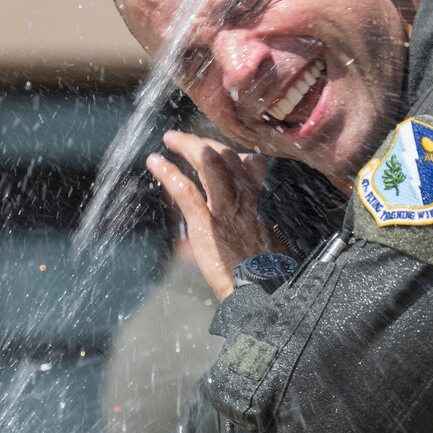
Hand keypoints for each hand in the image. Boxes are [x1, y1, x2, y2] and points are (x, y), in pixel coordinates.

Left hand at [146, 130, 275, 299]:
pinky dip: (168, 172)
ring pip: (208, 163)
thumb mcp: (276, 242)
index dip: (233, 153)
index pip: (252, 164)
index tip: (221, 151)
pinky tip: (155, 162)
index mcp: (265, 202)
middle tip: (186, 139)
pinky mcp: (207, 224)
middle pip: (227, 156)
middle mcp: (248, 198)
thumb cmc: (272, 275)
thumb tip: (258, 223)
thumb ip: (263, 223)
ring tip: (170, 139)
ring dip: (187, 146)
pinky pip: (185, 189)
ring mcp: (227, 209)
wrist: (266, 293)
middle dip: (205, 143)